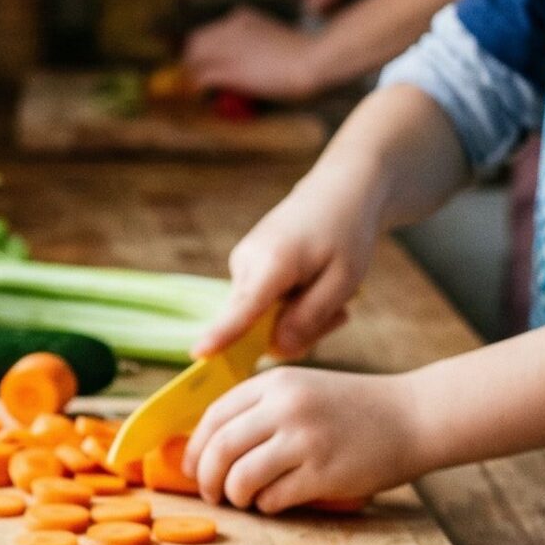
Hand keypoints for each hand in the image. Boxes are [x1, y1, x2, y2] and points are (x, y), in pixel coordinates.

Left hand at [181, 6, 327, 102]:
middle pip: (194, 43)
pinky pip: (200, 78)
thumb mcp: (272, 38)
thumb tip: (242, 62)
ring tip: (199, 90)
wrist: (312, 60)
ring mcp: (228, 47)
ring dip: (192, 75)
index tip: (202, 63)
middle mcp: (230, 28)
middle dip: (192, 62)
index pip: (208, 31)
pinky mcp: (229, 68)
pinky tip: (200, 95)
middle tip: (196, 79)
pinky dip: (196, 88)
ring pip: (192, 59)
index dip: (202, 50)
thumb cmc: (302, 55)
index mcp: (242, 17)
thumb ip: (253, 44)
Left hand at [182, 366, 427, 512]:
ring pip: (241, 477)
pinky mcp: (324, 472)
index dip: (195, 448)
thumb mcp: (303, 389)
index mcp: (276, 382)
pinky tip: (277, 501)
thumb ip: (262, 408)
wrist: (414, 416)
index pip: (215, 416)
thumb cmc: (354, 409)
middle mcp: (286, 406)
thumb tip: (210, 446)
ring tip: (245, 499)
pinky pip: (274, 498)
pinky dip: (268, 506)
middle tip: (212, 493)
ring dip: (235, 496)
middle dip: (207, 479)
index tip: (192, 468)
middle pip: (220, 449)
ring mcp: (305, 439)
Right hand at [195, 167, 381, 360]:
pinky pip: (261, 306)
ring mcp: (241, 265)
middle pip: (255, 326)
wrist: (338, 190)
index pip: (242, 308)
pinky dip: (289, 306)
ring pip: (260, 319)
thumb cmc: (345, 233)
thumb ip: (309, 318)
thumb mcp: (343, 281)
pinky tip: (314, 287)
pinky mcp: (244, 268)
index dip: (221, 335)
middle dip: (296, 332)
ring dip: (297, 318)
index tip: (198, 353)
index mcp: (272, 263)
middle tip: (340, 314)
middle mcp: (245, 264)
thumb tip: (275, 350)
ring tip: (331, 295)